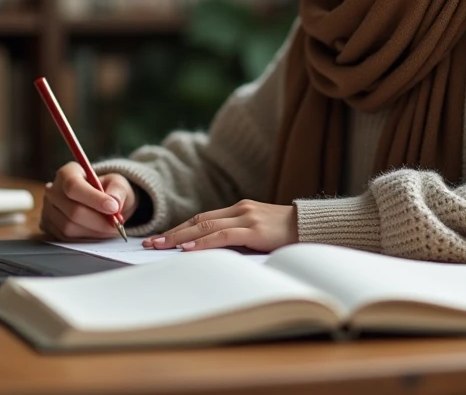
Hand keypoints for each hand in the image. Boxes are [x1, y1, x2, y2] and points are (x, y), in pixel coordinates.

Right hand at [40, 162, 136, 239]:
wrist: (99, 203)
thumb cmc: (107, 190)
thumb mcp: (118, 183)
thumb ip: (118, 190)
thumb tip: (115, 203)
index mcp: (67, 173)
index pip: (73, 186)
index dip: (93, 198)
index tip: (113, 208)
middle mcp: (53, 191)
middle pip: (72, 210)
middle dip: (99, 220)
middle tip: (117, 223)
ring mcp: (48, 210)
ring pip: (69, 227)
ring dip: (94, 231)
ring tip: (110, 228)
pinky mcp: (50, 227)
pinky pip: (67, 238)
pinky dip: (87, 238)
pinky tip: (98, 232)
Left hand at [143, 200, 297, 252]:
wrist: (314, 227)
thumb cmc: (288, 235)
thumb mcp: (259, 235)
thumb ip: (238, 240)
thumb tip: (211, 255)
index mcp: (239, 210)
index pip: (202, 219)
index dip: (180, 228)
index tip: (161, 239)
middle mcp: (239, 210)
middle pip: (198, 220)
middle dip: (172, 232)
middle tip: (150, 243)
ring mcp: (247, 217)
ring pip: (205, 226)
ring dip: (180, 237)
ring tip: (161, 246)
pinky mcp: (255, 229)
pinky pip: (223, 236)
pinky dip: (203, 242)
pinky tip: (189, 248)